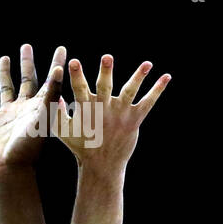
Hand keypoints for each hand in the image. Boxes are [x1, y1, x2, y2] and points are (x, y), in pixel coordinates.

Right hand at [0, 44, 66, 183]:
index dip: (57, 64)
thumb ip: (51, 94)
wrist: (9, 171)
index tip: (62, 48)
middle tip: (26, 46)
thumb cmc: (29, 147)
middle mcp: (24, 108)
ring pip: (4, 89)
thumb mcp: (44, 118)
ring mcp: (6, 116)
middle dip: (27, 63)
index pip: (51, 80)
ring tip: (5, 58)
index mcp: (40, 107)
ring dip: (4, 73)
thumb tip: (60, 69)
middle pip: (27, 80)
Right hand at [55, 54, 169, 173]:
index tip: (73, 62)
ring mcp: (120, 114)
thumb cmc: (81, 147)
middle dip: (105, 72)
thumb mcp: (63, 132)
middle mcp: (104, 109)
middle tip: (107, 57)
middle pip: (104, 87)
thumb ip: (58, 113)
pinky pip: (148, 102)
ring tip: (147, 63)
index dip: (76, 76)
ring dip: (138, 77)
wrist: (102, 166)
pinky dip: (157, 90)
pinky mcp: (134, 120)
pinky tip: (166, 77)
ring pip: (130, 92)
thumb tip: (56, 95)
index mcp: (86, 110)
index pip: (79, 89)